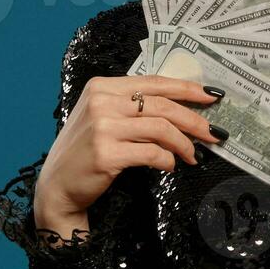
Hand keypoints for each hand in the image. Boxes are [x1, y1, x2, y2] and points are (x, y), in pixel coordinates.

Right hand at [34, 75, 223, 226]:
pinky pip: (152, 153)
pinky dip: (167, 160)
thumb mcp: (102, 118)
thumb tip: (180, 108)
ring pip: (161, 128)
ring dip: (184, 144)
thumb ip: (132, 107)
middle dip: (194, 119)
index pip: (153, 82)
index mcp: (101, 87)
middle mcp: (101, 102)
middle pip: (162, 105)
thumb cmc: (84, 152)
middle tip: (213, 133)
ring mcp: (102, 127)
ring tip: (193, 155)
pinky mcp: (106, 153)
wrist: (56, 186)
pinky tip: (170, 166)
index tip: (210, 96)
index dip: (186, 88)